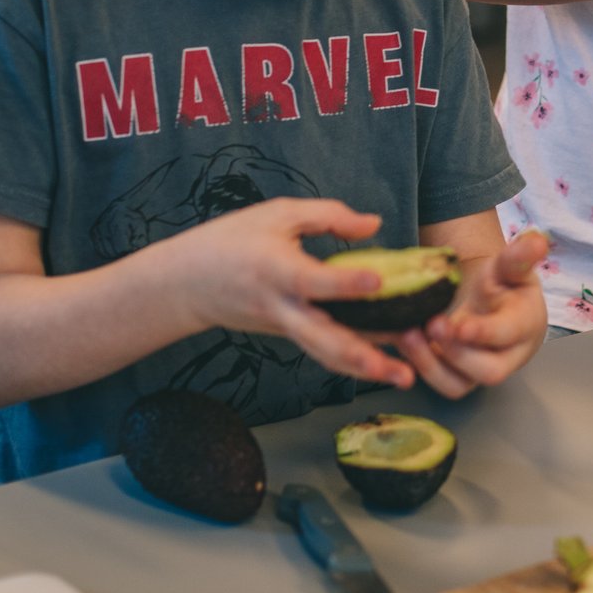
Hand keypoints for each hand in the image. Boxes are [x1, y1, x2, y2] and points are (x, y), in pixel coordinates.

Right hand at [162, 197, 419, 389]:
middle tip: (405, 369)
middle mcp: (281, 307)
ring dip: (366, 368)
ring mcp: (284, 328)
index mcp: (275, 270)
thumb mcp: (276, 215)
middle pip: (324, 339)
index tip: (379, 282)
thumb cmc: (232, 240)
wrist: (186, 284)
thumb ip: (327, 216)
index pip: (314, 281)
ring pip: (326, 354)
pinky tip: (386, 360)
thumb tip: (375, 225)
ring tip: (405, 377)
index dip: (346, 283)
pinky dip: (353, 357)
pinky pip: (323, 349)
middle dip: (365, 356)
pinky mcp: (288, 336)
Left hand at [396, 230, 551, 397]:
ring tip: (407, 334)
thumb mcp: (510, 266)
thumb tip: (537, 240)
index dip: (485, 332)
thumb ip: (519, 256)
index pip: (508, 334)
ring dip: (429, 363)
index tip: (459, 325)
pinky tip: (403, 340)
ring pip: (458, 384)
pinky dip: (418, 365)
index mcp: (525, 325)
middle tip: (431, 325)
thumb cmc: (504, 284)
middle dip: (457, 353)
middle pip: (488, 371)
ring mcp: (479, 371)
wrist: (493, 302)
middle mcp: (507, 356)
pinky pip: (438, 382)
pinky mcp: (456, 377)